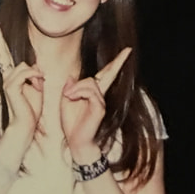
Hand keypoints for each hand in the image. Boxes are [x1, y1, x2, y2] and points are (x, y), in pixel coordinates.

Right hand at [0, 23, 43, 154]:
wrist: (26, 125)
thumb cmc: (32, 108)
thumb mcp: (35, 86)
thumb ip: (33, 74)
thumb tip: (35, 67)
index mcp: (11, 77)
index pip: (4, 55)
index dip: (0, 40)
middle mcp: (6, 77)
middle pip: (11, 56)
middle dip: (9, 49)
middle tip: (0, 34)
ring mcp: (7, 82)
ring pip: (23, 65)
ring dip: (36, 75)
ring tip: (39, 87)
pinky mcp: (10, 87)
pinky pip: (26, 72)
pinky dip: (35, 77)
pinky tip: (37, 85)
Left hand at [60, 46, 131, 163]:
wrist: (75, 142)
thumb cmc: (71, 123)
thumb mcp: (66, 101)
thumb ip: (70, 88)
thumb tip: (71, 76)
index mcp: (93, 92)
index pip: (105, 74)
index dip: (114, 63)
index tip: (126, 51)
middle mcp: (100, 95)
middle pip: (109, 74)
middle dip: (118, 61)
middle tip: (128, 51)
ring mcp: (101, 101)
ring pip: (90, 82)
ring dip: (77, 87)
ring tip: (68, 96)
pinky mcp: (99, 108)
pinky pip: (90, 92)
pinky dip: (78, 92)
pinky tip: (71, 97)